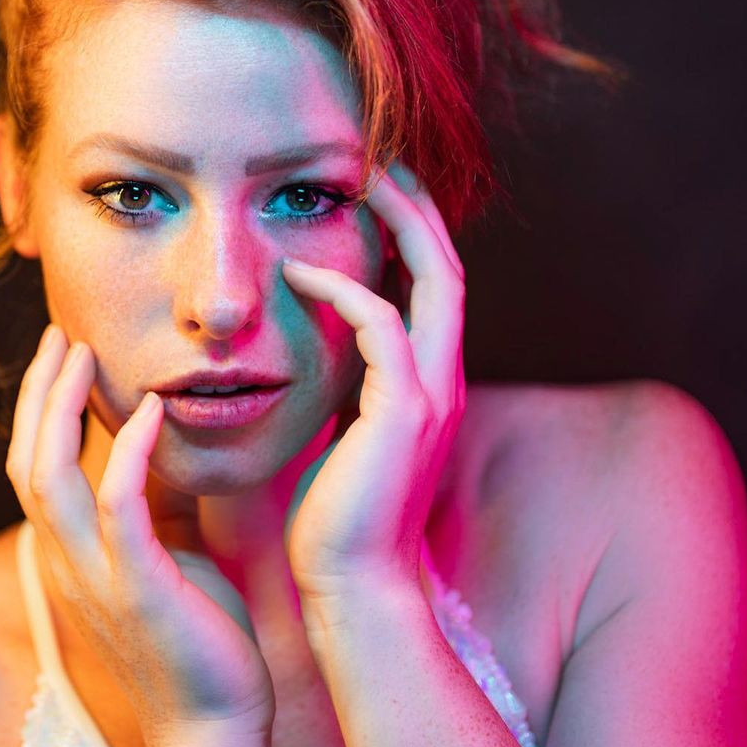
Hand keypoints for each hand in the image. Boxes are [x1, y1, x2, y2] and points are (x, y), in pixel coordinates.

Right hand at [5, 325, 275, 746]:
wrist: (215, 721)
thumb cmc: (196, 635)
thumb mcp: (163, 557)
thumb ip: (151, 507)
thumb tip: (161, 450)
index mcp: (72, 555)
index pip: (34, 468)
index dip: (38, 410)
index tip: (61, 355)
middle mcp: (67, 563)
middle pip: (26, 461)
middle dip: (37, 394)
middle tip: (59, 335)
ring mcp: (95, 578)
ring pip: (50, 476)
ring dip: (61, 408)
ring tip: (82, 354)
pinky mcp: (137, 590)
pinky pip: (118, 507)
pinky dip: (127, 452)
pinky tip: (149, 411)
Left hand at [281, 160, 465, 603]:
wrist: (352, 584)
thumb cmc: (338, 515)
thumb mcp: (349, 438)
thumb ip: (348, 391)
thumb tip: (317, 350)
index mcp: (429, 385)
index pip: (434, 291)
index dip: (416, 236)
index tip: (381, 193)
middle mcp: (442, 381)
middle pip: (448, 270)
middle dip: (420, 211)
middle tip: (382, 162)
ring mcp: (430, 395)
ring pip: (434, 284)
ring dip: (400, 226)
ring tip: (361, 182)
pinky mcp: (403, 412)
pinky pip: (382, 326)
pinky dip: (345, 290)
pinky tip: (299, 271)